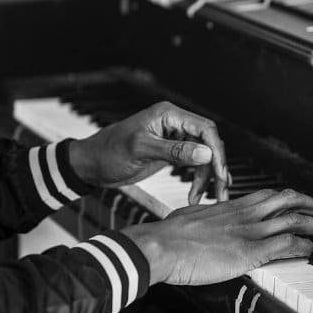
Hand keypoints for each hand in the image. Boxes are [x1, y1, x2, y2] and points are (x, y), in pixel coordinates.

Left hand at [68, 101, 228, 202]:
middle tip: (221, 191)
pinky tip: (196, 194)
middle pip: (208, 143)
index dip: (216, 151)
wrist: (91, 164)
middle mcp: (174, 123)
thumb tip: (206, 153)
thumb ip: (174, 151)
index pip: (205, 129)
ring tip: (201, 198)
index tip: (220, 174)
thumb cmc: (109, 152)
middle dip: (216, 167)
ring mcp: (174, 138)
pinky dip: (197, 178)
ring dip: (206, 177)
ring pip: (203, 155)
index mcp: (168, 114)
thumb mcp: (141, 150)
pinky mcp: (171, 152)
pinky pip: (193, 163)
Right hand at [121, 188, 312, 285]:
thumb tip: (205, 220)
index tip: (307, 205)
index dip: (294, 200)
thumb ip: (206, 217)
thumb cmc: (169, 235)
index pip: (272, 196)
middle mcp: (246, 213)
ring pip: (296, 219)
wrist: (161, 245)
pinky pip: (287, 244)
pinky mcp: (250, 251)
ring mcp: (250, 230)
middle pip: (291, 200)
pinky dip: (306, 246)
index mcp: (233, 205)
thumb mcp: (192, 216)